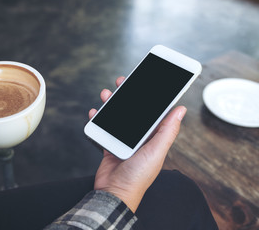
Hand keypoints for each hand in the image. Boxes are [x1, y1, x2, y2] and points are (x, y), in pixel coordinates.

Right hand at [90, 77, 186, 212]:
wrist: (114, 193)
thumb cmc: (137, 176)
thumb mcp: (155, 151)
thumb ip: (167, 130)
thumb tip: (180, 109)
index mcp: (154, 138)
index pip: (155, 112)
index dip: (152, 96)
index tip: (147, 82)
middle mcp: (140, 138)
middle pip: (134, 111)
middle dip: (128, 95)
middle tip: (122, 82)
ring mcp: (124, 142)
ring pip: (118, 117)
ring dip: (112, 104)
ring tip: (106, 94)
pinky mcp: (110, 146)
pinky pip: (105, 128)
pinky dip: (99, 119)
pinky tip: (95, 112)